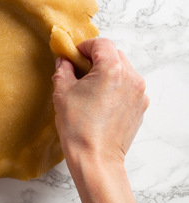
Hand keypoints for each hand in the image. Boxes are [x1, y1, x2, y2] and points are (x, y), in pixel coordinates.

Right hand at [52, 38, 153, 202]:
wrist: (95, 159)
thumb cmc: (78, 127)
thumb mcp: (62, 92)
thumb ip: (63, 70)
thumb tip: (64, 61)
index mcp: (112, 69)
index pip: (101, 43)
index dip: (84, 46)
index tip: (73, 56)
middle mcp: (132, 78)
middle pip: (114, 54)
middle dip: (96, 58)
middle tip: (78, 71)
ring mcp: (139, 93)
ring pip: (122, 70)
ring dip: (106, 71)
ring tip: (89, 88)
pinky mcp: (140, 107)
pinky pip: (128, 86)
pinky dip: (115, 86)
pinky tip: (99, 101)